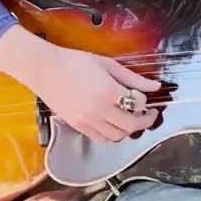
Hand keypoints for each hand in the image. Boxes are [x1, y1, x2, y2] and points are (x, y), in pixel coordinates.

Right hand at [25, 45, 162, 142]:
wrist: (45, 70)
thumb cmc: (76, 62)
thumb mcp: (108, 64)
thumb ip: (133, 78)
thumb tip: (155, 86)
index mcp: (108, 91)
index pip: (137, 103)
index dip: (145, 100)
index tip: (144, 96)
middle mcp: (99, 110)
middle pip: (131, 125)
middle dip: (144, 120)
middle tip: (149, 113)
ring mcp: (87, 121)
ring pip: (117, 136)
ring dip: (128, 129)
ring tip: (130, 117)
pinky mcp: (78, 126)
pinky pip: (101, 138)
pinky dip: (112, 134)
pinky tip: (113, 123)